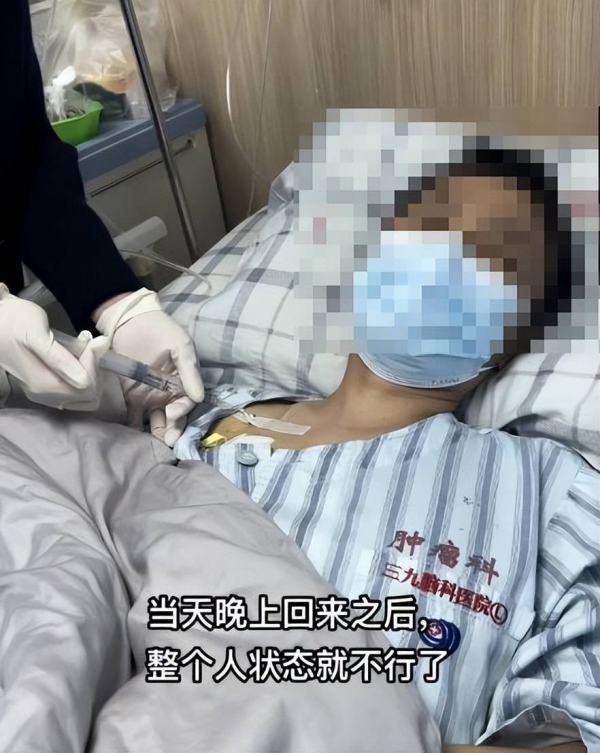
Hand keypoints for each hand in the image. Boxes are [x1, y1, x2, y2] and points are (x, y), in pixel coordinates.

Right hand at [0, 284, 101, 409]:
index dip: (92, 366)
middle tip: (88, 349)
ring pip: (81, 396)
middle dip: (93, 372)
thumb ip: (60, 359)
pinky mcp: (41, 385)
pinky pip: (71, 391)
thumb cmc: (14, 321)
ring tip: (82, 352)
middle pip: (86, 396)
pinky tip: (74, 359)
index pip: (85, 387)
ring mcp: (42, 392)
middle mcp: (43, 394)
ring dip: (88, 375)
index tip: (87, 345)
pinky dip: (80, 377)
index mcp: (43, 384)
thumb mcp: (38, 335)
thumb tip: (85, 381)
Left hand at [95, 289, 203, 446]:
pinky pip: (135, 418)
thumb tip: (199, 397)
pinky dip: (135, 429)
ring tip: (151, 445)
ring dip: (155, 434)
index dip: (182, 411)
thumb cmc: (161, 330)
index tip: (173, 412)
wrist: (129, 321)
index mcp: (184, 382)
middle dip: (172, 431)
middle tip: (167, 441)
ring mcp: (151, 397)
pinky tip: (133, 437)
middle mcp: (170, 393)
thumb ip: (189, 371)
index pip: (187, 402)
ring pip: (156, 422)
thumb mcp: (181, 346)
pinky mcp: (132, 398)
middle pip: (174, 418)